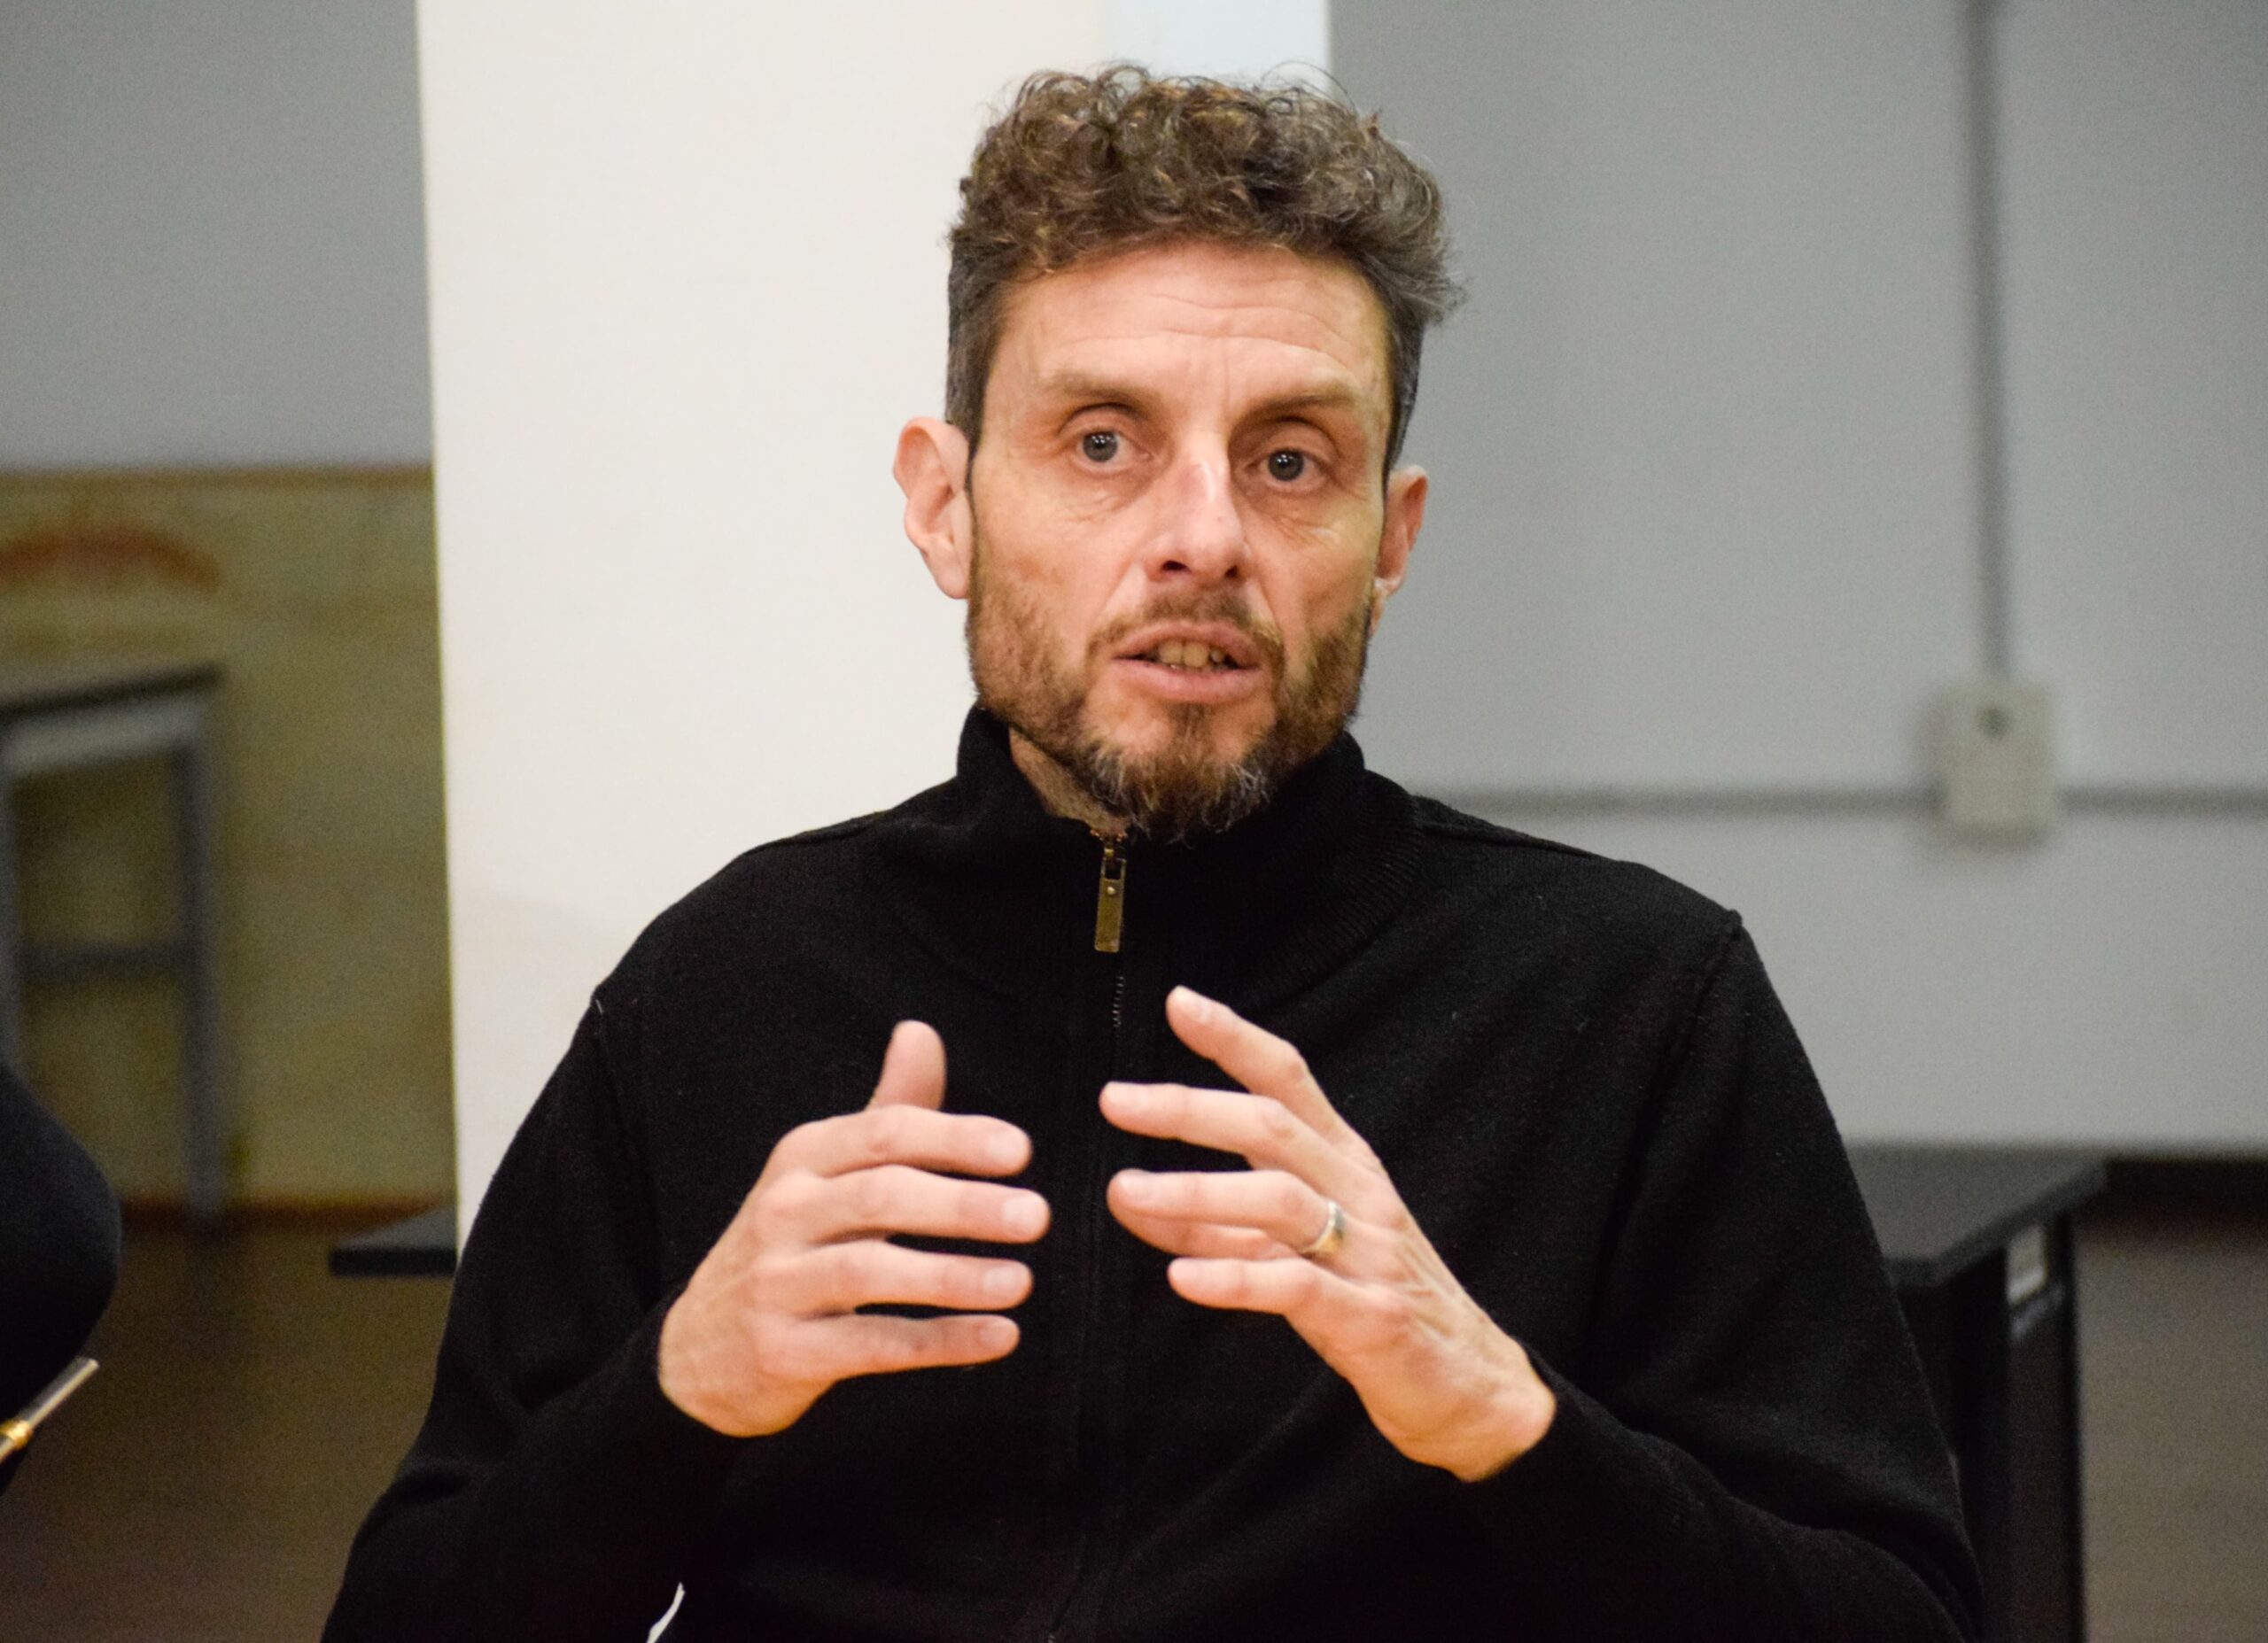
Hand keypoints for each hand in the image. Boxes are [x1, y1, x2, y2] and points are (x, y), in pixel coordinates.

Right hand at [658, 1021, 1047, 1436]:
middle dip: (962, 1205)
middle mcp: (783, 1211)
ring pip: (870, 1272)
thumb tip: (920, 1030)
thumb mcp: (827, 1172)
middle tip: (1037, 1215)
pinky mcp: (783, 1351)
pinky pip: (871, 1344)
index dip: (953, 1138)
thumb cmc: (793, 1243)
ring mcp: (776, 1284)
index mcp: (803, 1157)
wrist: (703, 1350)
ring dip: (954, 1277)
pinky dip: (939, 1342)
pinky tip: (1000, 1336)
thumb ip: (887, 1110)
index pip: (883, 1133)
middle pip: (880, 1197)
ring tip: (1022, 1281)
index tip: (1020, 1151)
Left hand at [1101, 988, 1554, 1481]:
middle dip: (1191, 1108)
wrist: (1470, 1388)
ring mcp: (1370, 1254)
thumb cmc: (1371, 1304)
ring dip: (1196, 1193)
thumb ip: (1213, 1225)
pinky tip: (1180, 1279)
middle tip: (1115, 1100)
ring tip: (1123, 1192)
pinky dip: (1235, 1277)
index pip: (1290, 1081)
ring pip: (1280, 1200)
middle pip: (1274, 1128)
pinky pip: (1297, 1287)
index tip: (1179, 1003)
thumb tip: (1125, 1194)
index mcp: (1345, 1163)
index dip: (1236, 1038)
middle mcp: (1361, 1193)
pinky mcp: (1372, 1318)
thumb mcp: (1291, 1252)